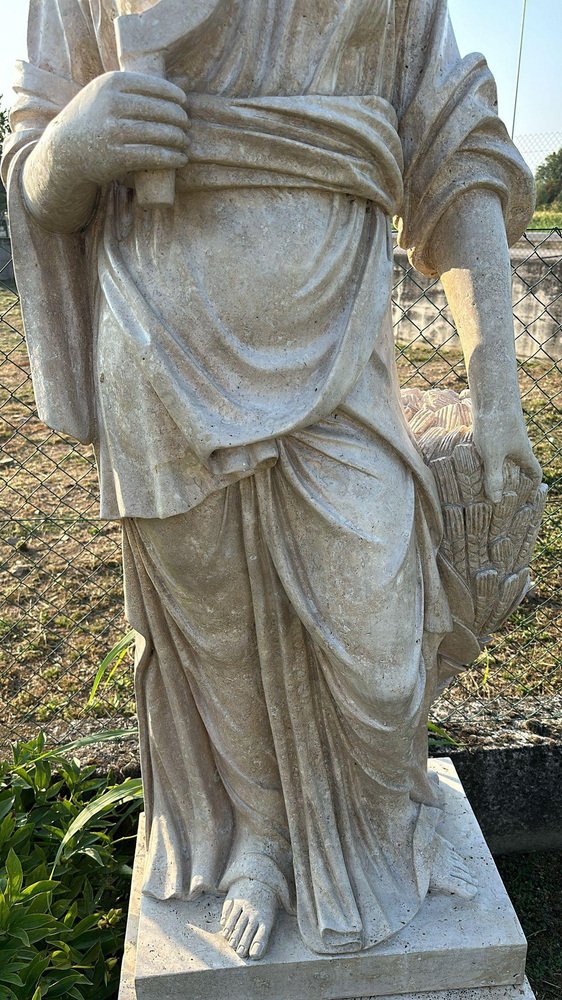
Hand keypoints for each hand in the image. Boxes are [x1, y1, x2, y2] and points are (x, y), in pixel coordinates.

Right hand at [32, 70, 189, 188]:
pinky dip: (171, 158)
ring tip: (185, 142)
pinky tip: (181, 159)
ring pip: (158, 133)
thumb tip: (186, 82)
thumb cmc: (94, 119)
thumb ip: (139, 88)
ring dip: (178, 139)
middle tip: (187, 125)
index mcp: (111, 83)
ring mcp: (113, 131)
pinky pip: (152, 156)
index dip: (174, 95)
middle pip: (159, 110)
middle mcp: (112, 104)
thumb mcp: (108, 94)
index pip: (153, 86)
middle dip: (179, 118)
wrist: (65, 150)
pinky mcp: (116, 156)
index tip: (184, 103)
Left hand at [473, 408, 541, 502]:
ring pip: (505, 455)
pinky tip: (472, 458)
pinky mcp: (495, 427)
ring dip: (498, 466)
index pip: (534, 472)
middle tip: (501, 492)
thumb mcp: (493, 456)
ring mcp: (507, 435)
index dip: (533, 485)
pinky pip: (494, 445)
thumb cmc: (495, 425)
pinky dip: (487, 454)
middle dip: (512, 478)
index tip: (528, 496)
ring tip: (483, 478)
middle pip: (519, 465)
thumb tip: (497, 501)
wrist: (491, 394)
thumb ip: (494, 478)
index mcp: (523, 453)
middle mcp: (518, 444)